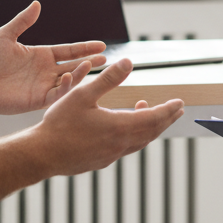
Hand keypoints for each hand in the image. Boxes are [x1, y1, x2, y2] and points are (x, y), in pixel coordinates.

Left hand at [0, 1, 106, 114]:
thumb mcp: (5, 35)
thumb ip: (22, 21)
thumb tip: (37, 3)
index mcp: (42, 55)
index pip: (69, 50)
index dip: (85, 47)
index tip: (101, 45)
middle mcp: (46, 71)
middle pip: (74, 65)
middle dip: (90, 61)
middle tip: (105, 58)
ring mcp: (43, 86)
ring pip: (69, 80)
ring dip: (80, 73)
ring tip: (89, 65)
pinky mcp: (37, 100)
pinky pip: (56, 94)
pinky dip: (65, 87)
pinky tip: (69, 77)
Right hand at [34, 58, 184, 177]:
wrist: (41, 155)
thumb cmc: (60, 124)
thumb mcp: (83, 94)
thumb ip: (108, 79)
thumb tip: (128, 62)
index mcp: (120, 127)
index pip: (154, 118)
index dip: (168, 109)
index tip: (180, 103)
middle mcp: (120, 144)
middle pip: (151, 131)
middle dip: (166, 119)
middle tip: (176, 111)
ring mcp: (111, 155)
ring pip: (140, 141)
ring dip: (150, 128)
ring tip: (150, 113)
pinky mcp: (101, 161)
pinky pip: (126, 148)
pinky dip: (135, 136)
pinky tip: (125, 128)